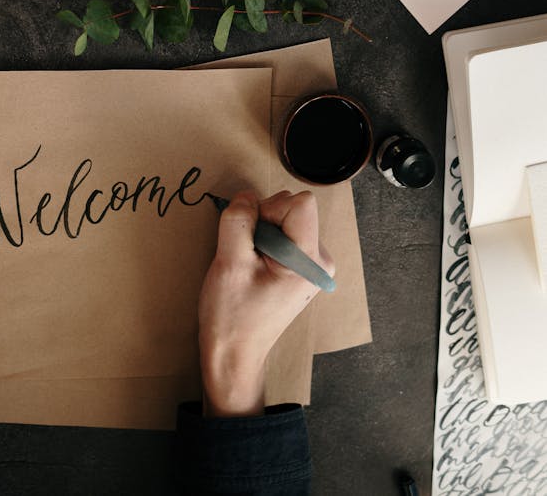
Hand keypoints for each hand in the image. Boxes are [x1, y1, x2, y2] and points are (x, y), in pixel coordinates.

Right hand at [198, 190, 333, 417]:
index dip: (268, 210)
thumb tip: (246, 196)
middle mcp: (320, 261)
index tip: (250, 238)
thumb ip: (238, 222)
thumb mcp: (229, 264)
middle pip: (292, 208)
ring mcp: (312, 265)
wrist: (235, 354)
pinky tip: (253, 269)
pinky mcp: (300, 269)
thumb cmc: (232, 316)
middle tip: (246, 257)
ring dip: (261, 234)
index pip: (300, 203)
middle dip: (263, 222)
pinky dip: (263, 244)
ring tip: (248, 266)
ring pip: (285, 220)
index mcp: (310, 260)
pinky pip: (283, 235)